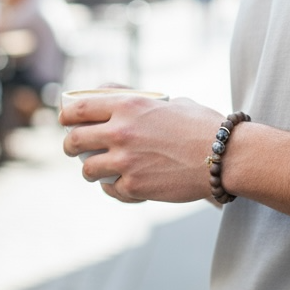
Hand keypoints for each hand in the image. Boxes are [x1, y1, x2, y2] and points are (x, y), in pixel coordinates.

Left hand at [60, 92, 222, 203]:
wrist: (224, 156)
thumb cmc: (204, 126)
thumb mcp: (171, 102)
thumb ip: (144, 101)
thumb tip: (126, 100)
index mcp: (128, 105)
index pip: (79, 108)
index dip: (66, 116)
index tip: (65, 121)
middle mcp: (121, 132)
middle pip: (73, 141)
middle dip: (70, 146)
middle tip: (75, 149)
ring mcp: (125, 161)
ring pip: (87, 169)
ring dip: (90, 171)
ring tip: (97, 171)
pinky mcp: (134, 186)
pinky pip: (110, 189)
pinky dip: (113, 188)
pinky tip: (122, 185)